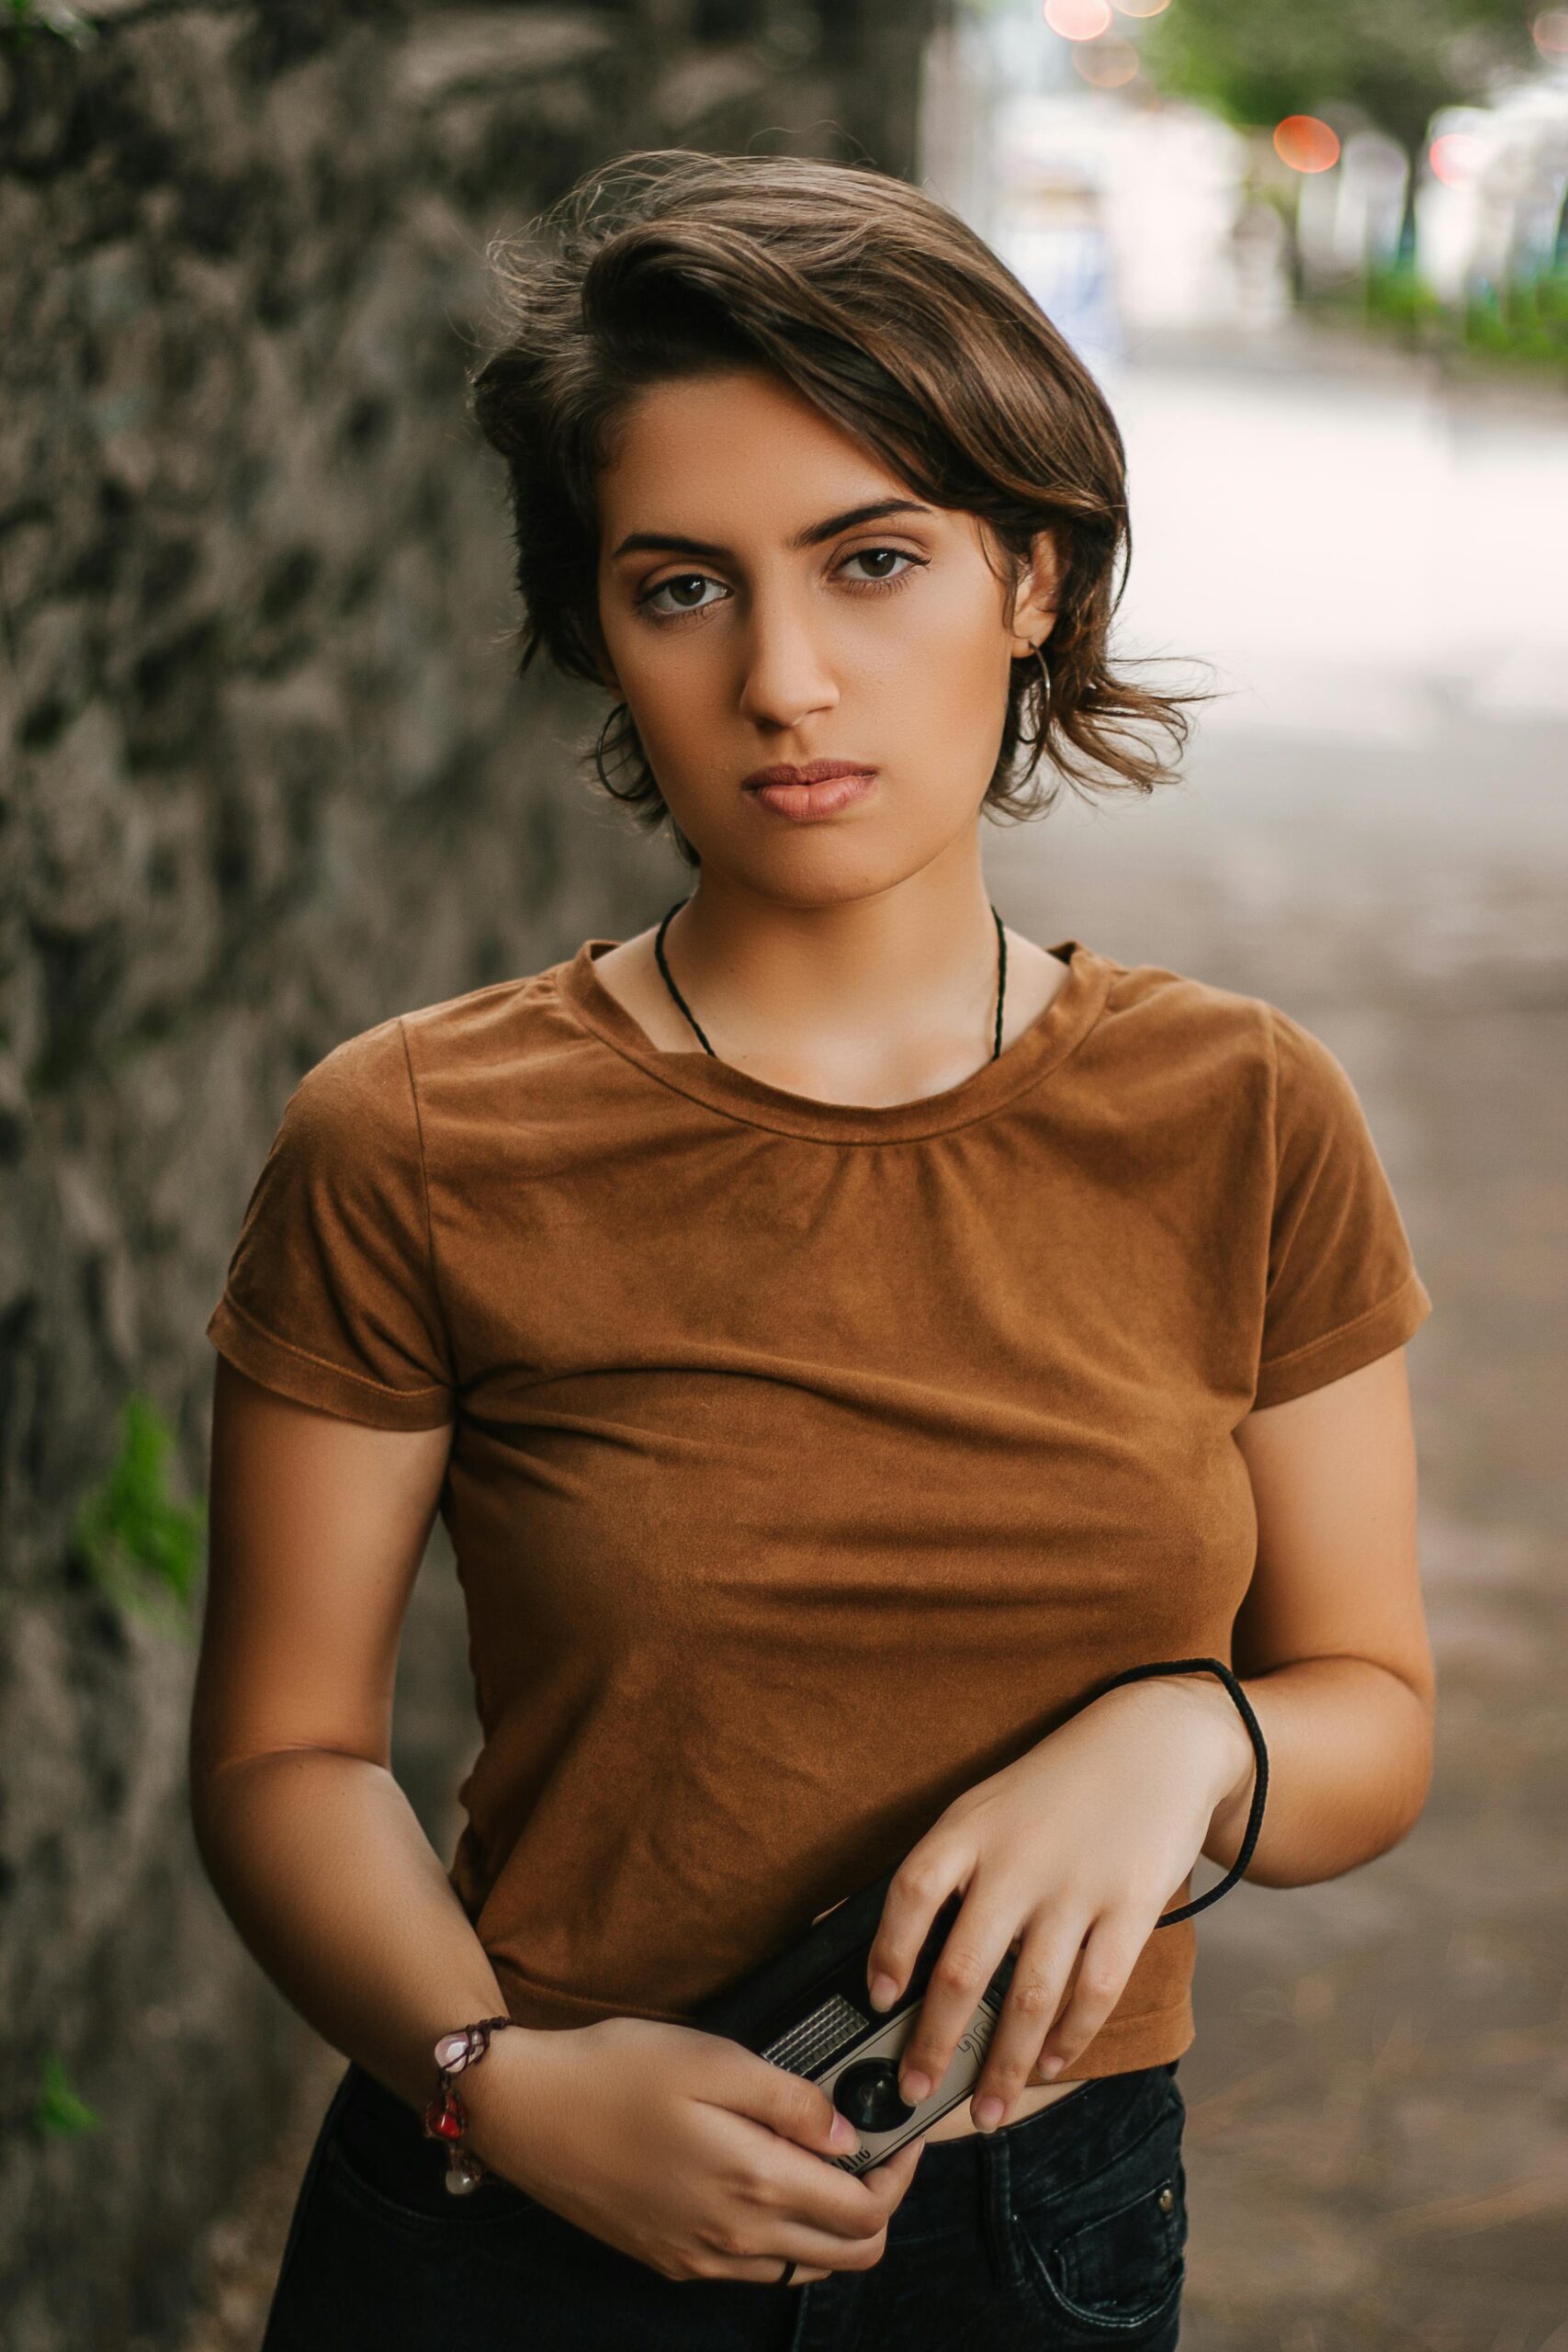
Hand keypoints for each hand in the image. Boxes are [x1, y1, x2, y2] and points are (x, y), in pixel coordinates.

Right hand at [460, 2013, 928, 2283]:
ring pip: (802, 2266)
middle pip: (848, 2254)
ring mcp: (701, 2258)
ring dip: (831, 2225)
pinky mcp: (673, 2260)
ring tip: (821, 2161)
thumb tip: (847, 2137)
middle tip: (871, 2152)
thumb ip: (792, 2101)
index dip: (899, 2173)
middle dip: (877, 2206)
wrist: (526, 2111)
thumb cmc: (615, 2072)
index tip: (901, 2135)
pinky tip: (764, 2180)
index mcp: (754, 2184)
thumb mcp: (714, 2059)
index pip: (865, 2211)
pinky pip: (754, 2266)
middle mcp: (734, 2237)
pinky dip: (782, 2236)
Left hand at [865, 1675, 1254, 2128]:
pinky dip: (1069, 2038)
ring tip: (988, 2110)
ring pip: (1029, 1998)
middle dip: (936, 2042)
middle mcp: (1017, 1860)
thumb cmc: (1057, 1786)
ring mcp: (1075, 1887)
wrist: (1156, 1743)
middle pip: (963, 1968)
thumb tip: (862, 1931)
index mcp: (970, 1828)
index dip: (887, 1951)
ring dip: (1005, 2066)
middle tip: (917, 2089)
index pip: (910, 1893)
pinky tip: (1051, 2064)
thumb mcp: (986, 1805)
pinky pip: (1094, 1990)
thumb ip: (942, 1867)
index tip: (879, 2001)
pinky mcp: (1130, 1908)